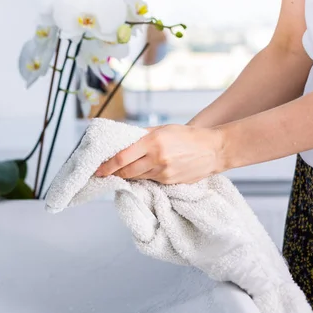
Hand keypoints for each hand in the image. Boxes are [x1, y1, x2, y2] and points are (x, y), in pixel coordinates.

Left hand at [95, 124, 225, 183]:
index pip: (122, 158)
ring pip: (136, 178)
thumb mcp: (163, 129)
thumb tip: (122, 141)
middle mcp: (157, 159)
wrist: (214, 150)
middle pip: (126, 172)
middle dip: (114, 174)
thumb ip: (142, 136)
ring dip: (127, 176)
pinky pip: (149, 181)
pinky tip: (141, 173)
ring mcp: (163, 173)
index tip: (98, 170)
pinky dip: (142, 178)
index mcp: (153, 142)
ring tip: (121, 173)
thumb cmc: (188, 136)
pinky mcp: (169, 182)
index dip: (107, 166)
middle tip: (105, 173)